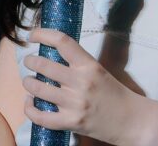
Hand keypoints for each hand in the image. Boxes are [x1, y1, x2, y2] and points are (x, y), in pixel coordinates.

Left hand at [23, 28, 139, 144]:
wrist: (129, 119)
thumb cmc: (113, 92)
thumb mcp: (98, 70)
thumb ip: (77, 63)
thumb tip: (52, 52)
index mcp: (88, 65)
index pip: (62, 42)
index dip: (43, 34)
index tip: (33, 34)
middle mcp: (80, 82)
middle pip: (44, 65)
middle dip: (30, 61)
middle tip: (28, 60)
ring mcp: (74, 104)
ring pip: (38, 89)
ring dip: (28, 83)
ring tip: (28, 80)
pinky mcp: (70, 122)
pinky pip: (41, 116)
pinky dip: (30, 109)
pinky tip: (29, 103)